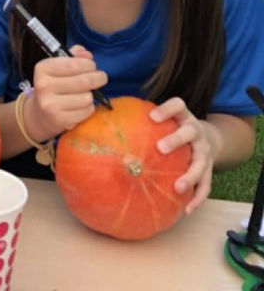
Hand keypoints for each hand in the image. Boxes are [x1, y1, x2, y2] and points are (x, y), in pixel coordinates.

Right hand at [25, 45, 107, 140]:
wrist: (39, 114)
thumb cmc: (53, 85)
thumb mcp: (57, 67)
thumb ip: (73, 57)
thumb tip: (87, 55)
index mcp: (42, 69)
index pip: (73, 64)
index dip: (88, 64)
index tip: (92, 65)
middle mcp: (44, 86)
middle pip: (83, 81)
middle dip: (97, 78)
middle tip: (101, 77)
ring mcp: (51, 105)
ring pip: (87, 97)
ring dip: (91, 95)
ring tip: (85, 93)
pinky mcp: (61, 120)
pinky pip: (86, 111)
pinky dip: (88, 108)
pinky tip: (81, 106)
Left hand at [150, 98, 207, 212]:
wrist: (207, 136)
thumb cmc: (174, 126)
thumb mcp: (165, 118)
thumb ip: (143, 118)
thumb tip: (105, 116)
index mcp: (183, 116)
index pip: (178, 105)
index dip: (166, 110)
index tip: (151, 116)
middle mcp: (197, 131)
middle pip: (190, 132)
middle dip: (176, 140)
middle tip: (159, 148)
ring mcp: (205, 151)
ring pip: (201, 163)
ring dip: (190, 175)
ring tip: (177, 187)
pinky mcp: (210, 169)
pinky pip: (206, 185)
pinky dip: (197, 198)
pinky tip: (186, 210)